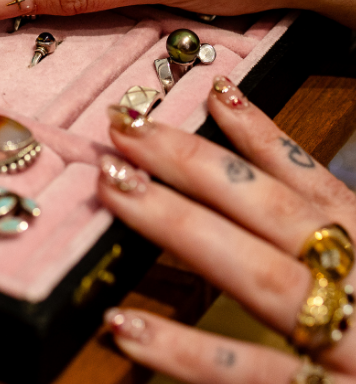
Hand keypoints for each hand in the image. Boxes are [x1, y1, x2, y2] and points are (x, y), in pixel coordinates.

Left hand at [97, 79, 355, 381]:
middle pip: (282, 220)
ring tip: (115, 192)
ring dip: (186, 231)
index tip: (213, 94)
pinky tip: (127, 327)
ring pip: (267, 282)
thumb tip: (274, 186)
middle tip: (125, 132)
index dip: (265, 141)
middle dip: (202, 170)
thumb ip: (341, 239)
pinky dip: (191, 353)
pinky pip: (258, 377)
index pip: (324, 191)